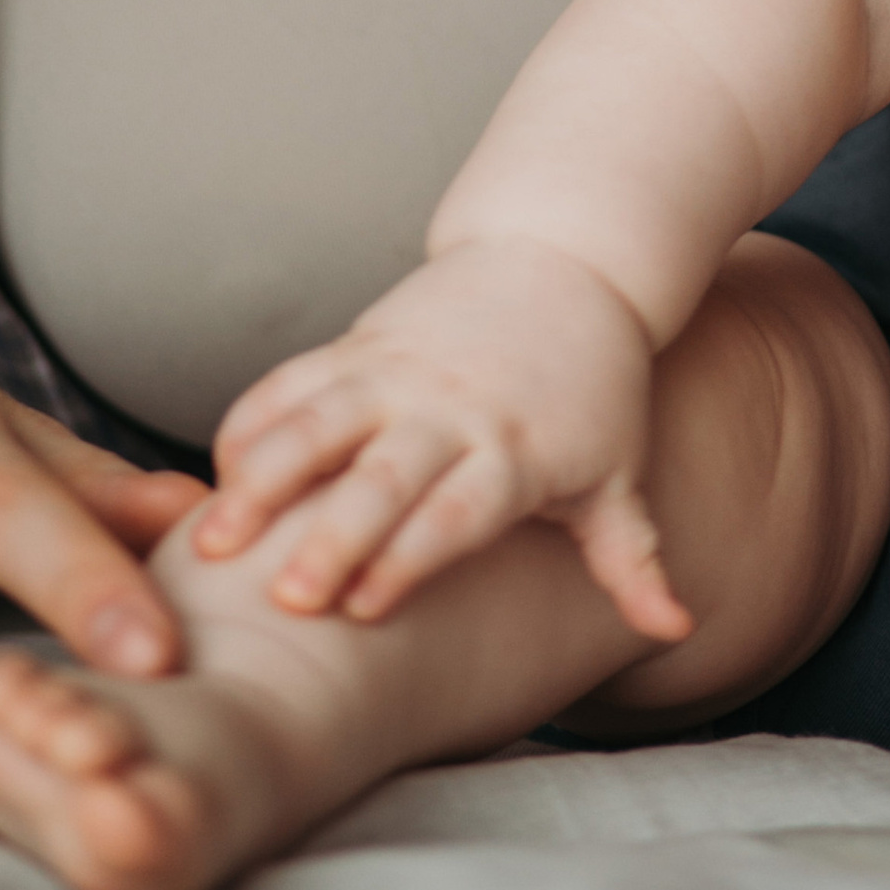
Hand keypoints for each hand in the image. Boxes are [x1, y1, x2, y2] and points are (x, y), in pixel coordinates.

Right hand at [199, 238, 691, 637]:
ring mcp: (396, 371)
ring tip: (211, 541)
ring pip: (319, 423)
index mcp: (513, 450)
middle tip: (286, 597)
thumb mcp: (618, 473)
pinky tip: (212, 475)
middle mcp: (449, 408)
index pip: (458, 509)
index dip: (412, 554)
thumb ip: (633, 559)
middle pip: (384, 474)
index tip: (366, 608)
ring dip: (265, 479)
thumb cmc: (594, 389)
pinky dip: (251, 422)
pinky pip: (292, 380)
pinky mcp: (358, 343)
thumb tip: (678, 630)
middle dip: (335, 534)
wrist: (566, 260)